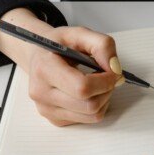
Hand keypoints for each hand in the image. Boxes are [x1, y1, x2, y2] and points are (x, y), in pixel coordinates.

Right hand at [0, 8, 123, 125]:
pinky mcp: (55, 120)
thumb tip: (115, 68)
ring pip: (92, 116)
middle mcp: (41, 93)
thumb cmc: (59, 45)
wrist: (38, 56)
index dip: (105, 81)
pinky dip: (96, 107)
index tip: (112, 72)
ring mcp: (46, 109)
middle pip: (90, 105)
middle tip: (107, 77)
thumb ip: (102, 45)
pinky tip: (89, 93)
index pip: (82, 87)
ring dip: (104, 100)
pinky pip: (87, 120)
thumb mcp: (79, 33)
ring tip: (99, 84)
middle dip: (107, 91)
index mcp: (44, 69)